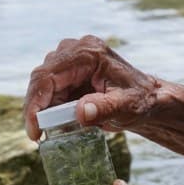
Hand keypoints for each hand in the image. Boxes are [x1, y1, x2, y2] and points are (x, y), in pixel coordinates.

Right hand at [24, 35, 161, 139]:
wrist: (149, 99)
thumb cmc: (141, 101)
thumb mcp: (126, 107)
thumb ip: (105, 108)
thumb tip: (80, 112)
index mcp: (89, 53)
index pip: (49, 75)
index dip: (36, 103)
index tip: (34, 129)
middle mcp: (77, 50)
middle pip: (41, 78)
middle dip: (36, 108)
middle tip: (36, 134)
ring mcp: (72, 58)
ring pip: (43, 84)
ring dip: (44, 108)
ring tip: (51, 131)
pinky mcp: (70, 70)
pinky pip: (51, 89)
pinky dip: (51, 107)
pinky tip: (59, 123)